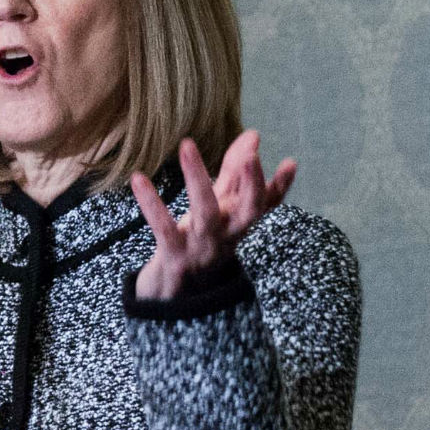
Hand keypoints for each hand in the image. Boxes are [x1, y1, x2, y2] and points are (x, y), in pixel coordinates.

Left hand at [131, 131, 293, 302]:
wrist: (171, 295)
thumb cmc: (198, 241)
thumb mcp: (218, 207)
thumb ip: (233, 172)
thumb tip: (252, 135)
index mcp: (237, 224)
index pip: (265, 205)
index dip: (280, 187)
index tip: (290, 163)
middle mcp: (225, 237)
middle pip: (248, 212)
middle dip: (252, 184)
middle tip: (251, 155)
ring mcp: (201, 248)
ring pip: (205, 213)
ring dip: (197, 178)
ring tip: (187, 146)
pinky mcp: (173, 256)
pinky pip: (163, 228)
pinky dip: (151, 204)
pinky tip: (139, 179)